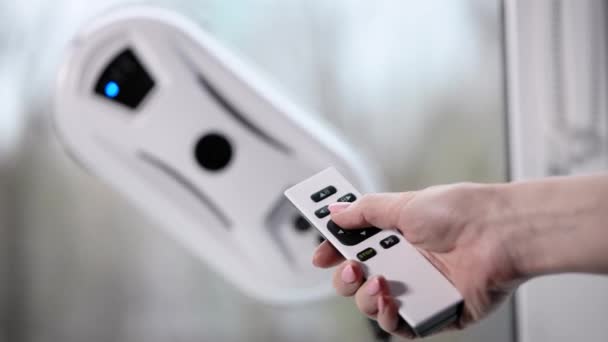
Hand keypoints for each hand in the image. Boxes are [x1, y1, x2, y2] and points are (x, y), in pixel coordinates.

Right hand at [312, 183, 519, 337]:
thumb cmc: (462, 213)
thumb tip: (336, 210)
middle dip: (346, 277)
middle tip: (350, 266)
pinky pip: (401, 326)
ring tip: (377, 283)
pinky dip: (389, 318)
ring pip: (374, 305)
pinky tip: (391, 300)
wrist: (500, 233)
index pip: (356, 247)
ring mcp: (419, 290)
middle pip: (359, 280)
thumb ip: (366, 211)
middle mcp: (406, 264)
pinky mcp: (435, 313)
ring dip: (366, 298)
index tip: (321, 254)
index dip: (336, 251)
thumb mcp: (405, 204)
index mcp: (397, 237)